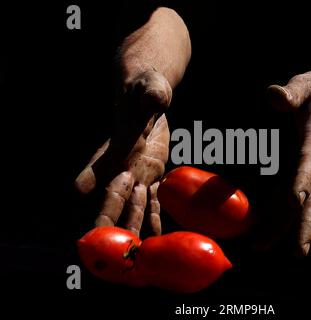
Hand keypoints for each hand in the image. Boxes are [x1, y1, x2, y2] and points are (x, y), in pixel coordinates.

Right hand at [75, 70, 170, 236]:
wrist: (148, 94)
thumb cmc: (146, 87)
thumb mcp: (151, 88)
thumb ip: (152, 96)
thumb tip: (156, 98)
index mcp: (120, 141)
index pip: (104, 161)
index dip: (92, 176)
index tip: (78, 193)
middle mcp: (124, 162)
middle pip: (114, 193)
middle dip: (109, 217)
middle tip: (102, 242)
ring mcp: (137, 171)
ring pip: (133, 203)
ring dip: (132, 226)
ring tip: (132, 253)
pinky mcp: (152, 174)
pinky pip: (152, 200)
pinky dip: (153, 218)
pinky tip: (155, 237)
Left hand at [267, 61, 310, 255]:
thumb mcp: (307, 83)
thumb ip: (290, 93)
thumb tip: (273, 96)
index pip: (308, 164)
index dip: (299, 184)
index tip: (291, 203)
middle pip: (307, 198)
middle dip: (288, 223)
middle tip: (263, 245)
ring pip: (309, 204)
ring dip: (293, 228)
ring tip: (273, 248)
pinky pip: (307, 198)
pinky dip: (296, 217)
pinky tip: (283, 230)